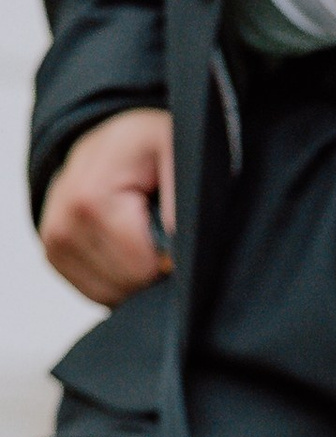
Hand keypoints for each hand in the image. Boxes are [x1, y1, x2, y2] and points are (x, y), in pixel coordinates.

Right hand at [40, 107, 175, 304]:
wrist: (113, 141)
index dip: (167, 260)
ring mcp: (53, 240)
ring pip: (110, 295)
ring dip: (137, 275)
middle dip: (152, 267)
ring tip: (141, 234)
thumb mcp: (176, 152)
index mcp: (88, 197)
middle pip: (124, 284)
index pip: (137, 266)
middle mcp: (62, 220)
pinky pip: (97, 293)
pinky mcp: (53, 254)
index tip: (172, 232)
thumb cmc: (148, 146)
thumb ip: (180, 201)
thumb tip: (174, 253)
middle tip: (158, 230)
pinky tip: (126, 246)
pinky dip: (120, 279)